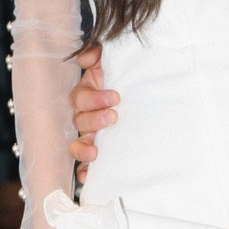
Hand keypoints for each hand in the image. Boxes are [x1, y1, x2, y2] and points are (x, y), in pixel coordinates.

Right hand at [67, 42, 116, 183]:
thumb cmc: (129, 73)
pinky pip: (85, 163)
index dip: (95, 98)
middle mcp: (86, 114)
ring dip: (84, 148)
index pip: (81, 97)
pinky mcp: (98, 151)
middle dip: (95, 119)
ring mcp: (91, 134)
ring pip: (78, 143)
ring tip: (96, 152)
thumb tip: (85, 58)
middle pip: (80, 120)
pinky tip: (88, 176)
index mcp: (88, 92)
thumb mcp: (115, 59)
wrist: (150, 90)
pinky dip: (85, 170)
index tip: (116, 97)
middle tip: (114, 117)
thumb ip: (99, 52)